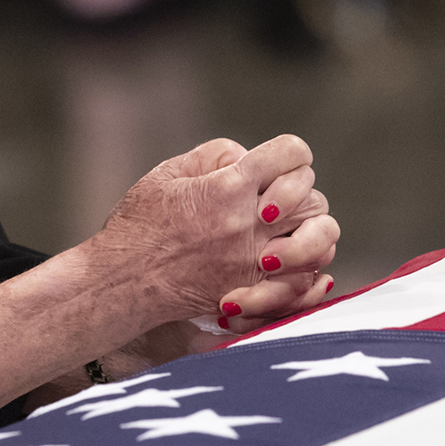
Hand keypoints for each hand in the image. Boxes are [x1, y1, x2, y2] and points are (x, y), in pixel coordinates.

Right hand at [90, 134, 340, 328]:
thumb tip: (248, 157)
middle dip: (300, 194)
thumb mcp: (169, 173)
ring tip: (288, 233)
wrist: (124, 280)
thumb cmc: (139, 225)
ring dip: (312, 233)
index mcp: (230, 185)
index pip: (292, 153)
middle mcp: (249, 222)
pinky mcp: (254, 292)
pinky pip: (305, 282)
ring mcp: (255, 260)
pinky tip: (291, 265)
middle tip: (276, 203)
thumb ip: (214, 156)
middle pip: (313, 197)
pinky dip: (308, 273)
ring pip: (321, 240)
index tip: (274, 164)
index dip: (289, 154)